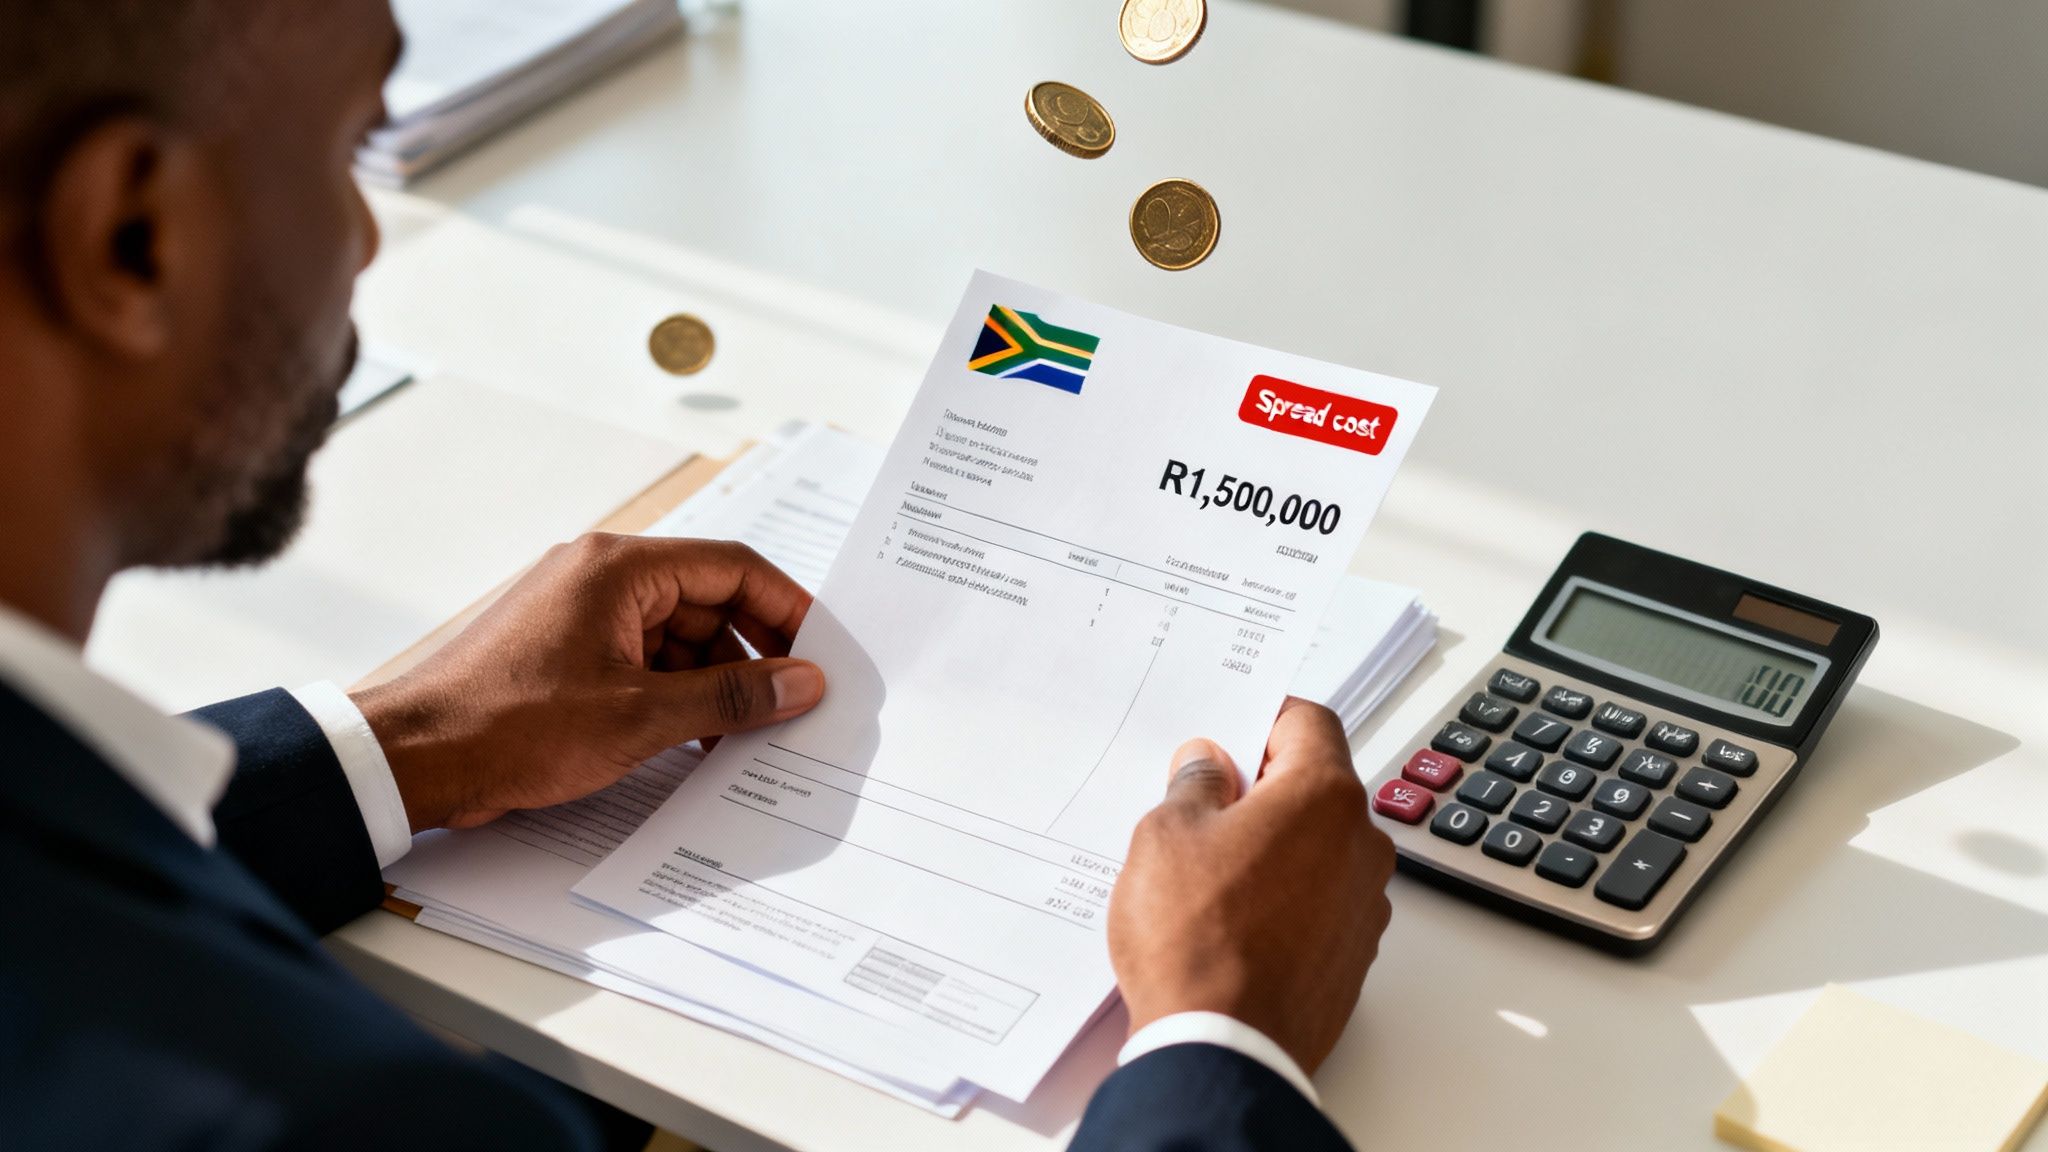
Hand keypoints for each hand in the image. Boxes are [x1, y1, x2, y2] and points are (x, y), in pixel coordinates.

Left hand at [352, 533, 824, 831]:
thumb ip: (732, 696)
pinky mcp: (562, 650)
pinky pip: (640, 659)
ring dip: (712, 681)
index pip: (733, 567)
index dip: (786, 609)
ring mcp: (578, 613)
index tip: (820, 652)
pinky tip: (692, 740)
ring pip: (675, 636)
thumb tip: (800, 683)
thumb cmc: (510, 725)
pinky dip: (672, 693)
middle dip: (751, 654)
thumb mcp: (642, 717)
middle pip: (707, 601)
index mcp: (620, 567)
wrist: (414, 759)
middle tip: (788, 704)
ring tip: (742, 735)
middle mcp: (599, 576)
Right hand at [1108, 698, 1395, 1075]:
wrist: (1222, 1050)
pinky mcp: (1352, 956)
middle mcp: (1360, 845)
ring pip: (1317, 847)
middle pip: (1315, 786)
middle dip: (1261, 787)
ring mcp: (1363, 905)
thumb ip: (1195, 785)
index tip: (1228, 731)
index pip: (1309, 721)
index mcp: (1323, 796)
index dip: (1263, 717)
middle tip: (1200, 805)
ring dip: (1273, 845)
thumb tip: (1210, 765)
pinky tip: (1231, 920)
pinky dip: (1283, 897)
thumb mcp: (1166, 836)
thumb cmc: (1196, 940)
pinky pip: (1319, 902)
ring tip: (1208, 874)